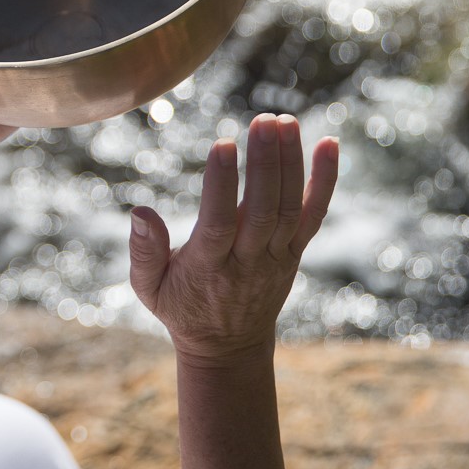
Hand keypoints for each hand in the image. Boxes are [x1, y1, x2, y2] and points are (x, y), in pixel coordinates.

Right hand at [129, 114, 337, 363]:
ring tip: (286, 121)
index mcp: (208, 267)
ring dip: (292, 163)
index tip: (223, 144)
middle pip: (263, 211)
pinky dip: (325, 180)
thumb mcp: (149, 288)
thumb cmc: (182, 307)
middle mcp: (248, 261)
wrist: (229, 347)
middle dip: (266, 164)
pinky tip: (329, 143)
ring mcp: (277, 256)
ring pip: (290, 209)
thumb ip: (144, 251)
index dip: (222, 184)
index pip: (219, 222)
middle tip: (264, 120)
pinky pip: (314, 215)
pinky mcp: (295, 251)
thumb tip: (140, 212)